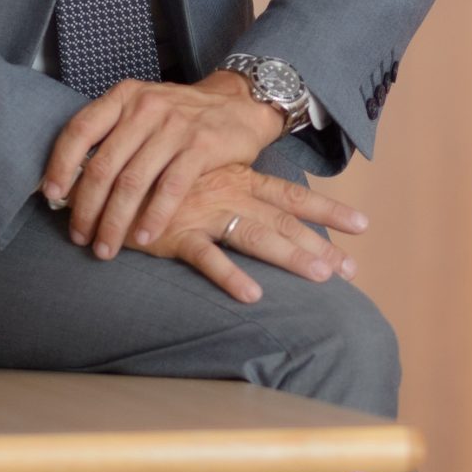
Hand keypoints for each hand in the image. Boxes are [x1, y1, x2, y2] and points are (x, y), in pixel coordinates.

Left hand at [43, 73, 328, 259]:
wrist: (240, 103)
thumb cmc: (183, 116)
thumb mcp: (144, 111)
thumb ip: (113, 137)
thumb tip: (70, 181)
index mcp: (125, 97)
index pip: (80, 131)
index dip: (61, 166)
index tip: (52, 197)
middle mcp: (146, 107)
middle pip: (104, 166)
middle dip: (87, 208)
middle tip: (80, 237)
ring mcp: (175, 125)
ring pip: (132, 182)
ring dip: (115, 221)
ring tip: (107, 247)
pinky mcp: (202, 145)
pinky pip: (169, 188)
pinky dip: (153, 217)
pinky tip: (143, 238)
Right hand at [121, 161, 367, 301]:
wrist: (108, 176)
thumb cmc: (158, 182)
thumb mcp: (200, 181)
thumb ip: (230, 192)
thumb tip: (261, 209)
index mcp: (237, 180)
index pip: (292, 195)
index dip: (328, 209)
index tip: (363, 225)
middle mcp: (228, 193)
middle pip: (284, 219)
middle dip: (320, 243)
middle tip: (352, 268)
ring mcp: (203, 211)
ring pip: (255, 235)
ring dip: (289, 255)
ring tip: (321, 276)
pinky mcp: (176, 233)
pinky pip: (206, 257)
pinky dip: (229, 276)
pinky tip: (253, 295)